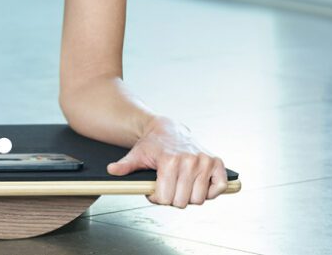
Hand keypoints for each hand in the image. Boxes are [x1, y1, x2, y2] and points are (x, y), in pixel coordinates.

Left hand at [107, 116, 228, 207]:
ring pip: (199, 199)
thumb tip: (111, 170)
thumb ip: (125, 165)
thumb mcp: (136, 154)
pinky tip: (198, 185)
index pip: (165, 198)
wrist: (168, 129)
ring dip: (190, 197)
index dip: (157, 198)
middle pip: (182, 201)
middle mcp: (190, 160)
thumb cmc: (152, 144)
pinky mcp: (217, 162)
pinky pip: (219, 187)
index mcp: (170, 161)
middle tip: (168, 188)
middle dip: (172, 199)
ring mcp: (205, 161)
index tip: (154, 192)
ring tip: (180, 186)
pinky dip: (211, 191)